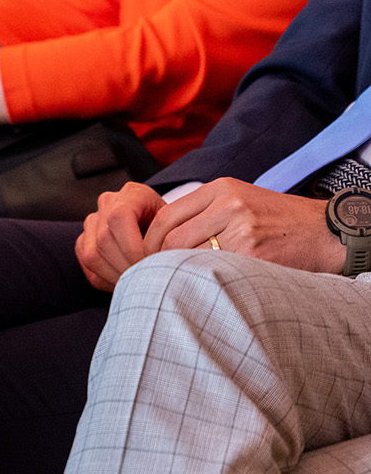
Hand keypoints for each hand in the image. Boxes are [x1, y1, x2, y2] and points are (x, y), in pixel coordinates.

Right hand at [75, 181, 167, 289]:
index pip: (119, 218)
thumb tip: (163, 266)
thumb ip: (171, 240)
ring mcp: (93, 221)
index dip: (133, 247)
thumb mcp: (180, 229)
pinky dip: (106, 278)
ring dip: (116, 276)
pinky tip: (126, 282)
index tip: (152, 265)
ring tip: (139, 285)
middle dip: (127, 266)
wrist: (167, 232)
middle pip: (105, 240)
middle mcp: (108, 203)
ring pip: (93, 255)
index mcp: (132, 194)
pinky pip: (87, 264)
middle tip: (148, 282)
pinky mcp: (84, 241)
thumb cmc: (176, 232)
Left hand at [143, 178, 344, 275]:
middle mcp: (229, 204)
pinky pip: (217, 269)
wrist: (324, 231)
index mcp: (220, 189)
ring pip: (191, 255)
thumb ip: (204, 211)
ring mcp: (242, 228)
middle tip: (158, 274)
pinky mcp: (255, 253)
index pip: (167, 215)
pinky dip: (207, 279)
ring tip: (181, 280)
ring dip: (182, 271)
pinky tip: (207, 284)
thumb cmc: (277, 219)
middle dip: (161, 259)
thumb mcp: (239, 199)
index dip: (152, 240)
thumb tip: (162, 235)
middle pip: (173, 237)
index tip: (148, 255)